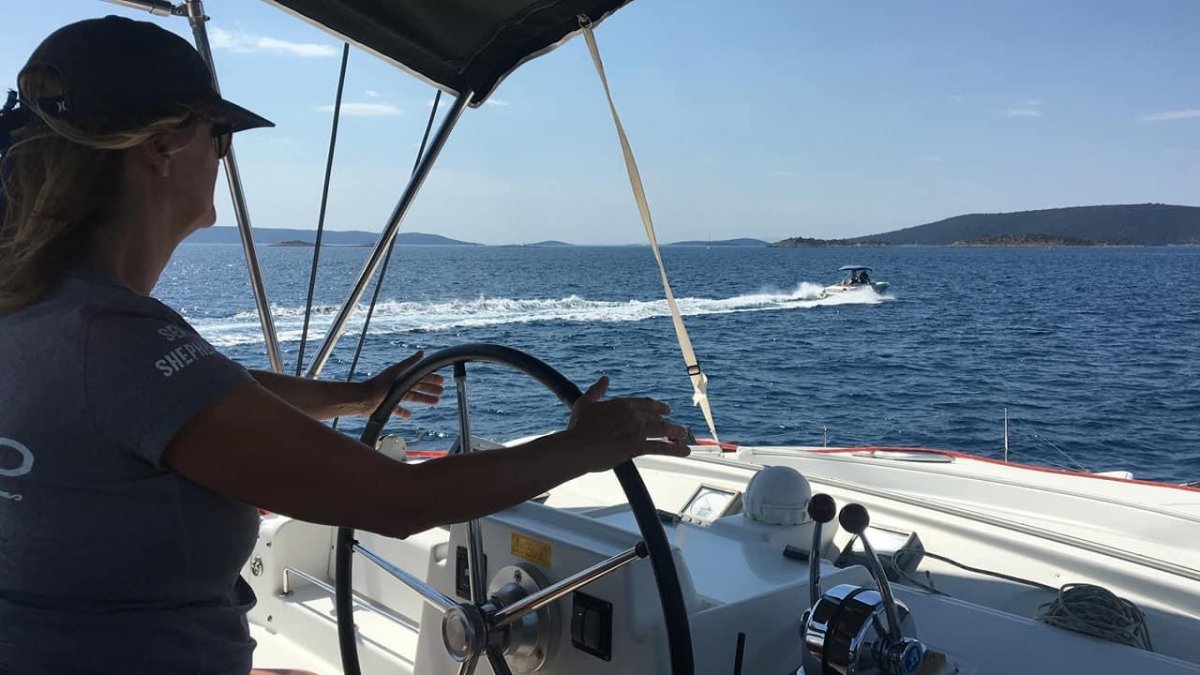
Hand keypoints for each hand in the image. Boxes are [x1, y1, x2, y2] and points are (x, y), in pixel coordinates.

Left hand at [359, 351, 444, 417]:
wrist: (363, 399)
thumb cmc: (380, 384)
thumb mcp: (396, 371)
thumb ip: (409, 362)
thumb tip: (422, 352)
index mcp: (402, 376)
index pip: (420, 376)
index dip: (431, 378)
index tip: (442, 381)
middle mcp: (399, 385)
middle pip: (418, 387)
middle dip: (430, 389)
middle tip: (442, 392)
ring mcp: (394, 396)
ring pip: (413, 397)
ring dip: (424, 399)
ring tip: (435, 402)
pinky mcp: (389, 406)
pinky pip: (399, 410)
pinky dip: (405, 412)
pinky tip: (410, 415)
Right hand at [565, 376, 690, 471]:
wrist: (577, 447)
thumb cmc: (578, 427)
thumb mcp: (585, 403)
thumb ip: (596, 390)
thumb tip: (604, 379)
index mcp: (622, 404)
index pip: (645, 403)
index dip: (656, 406)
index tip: (663, 408)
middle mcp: (633, 415)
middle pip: (656, 416)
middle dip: (666, 419)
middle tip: (673, 420)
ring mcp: (637, 431)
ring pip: (663, 430)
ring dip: (676, 431)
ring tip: (684, 433)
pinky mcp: (637, 447)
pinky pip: (662, 447)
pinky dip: (676, 449)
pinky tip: (685, 451)